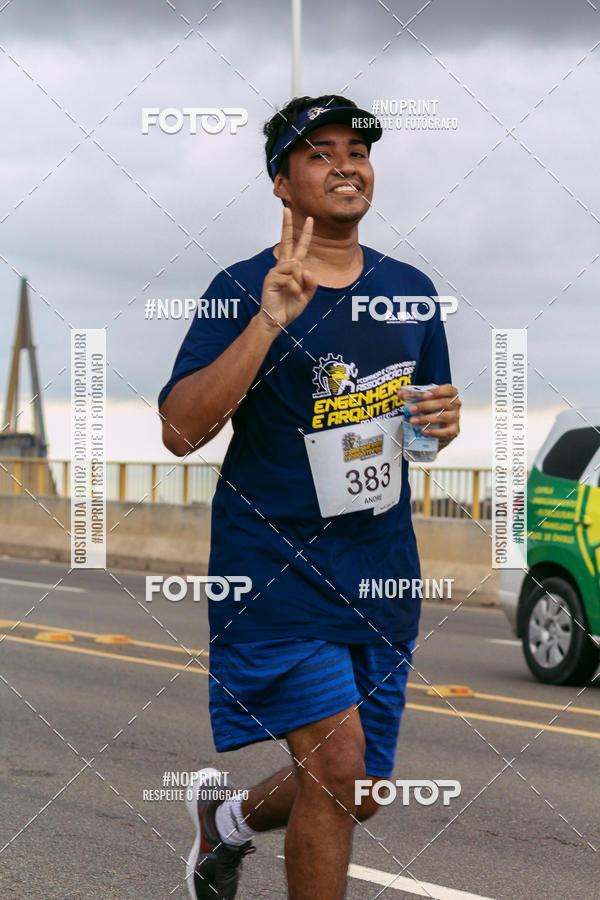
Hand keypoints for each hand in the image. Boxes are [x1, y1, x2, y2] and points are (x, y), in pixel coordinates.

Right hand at [259, 208, 317, 329]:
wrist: (276, 320)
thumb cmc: (289, 307)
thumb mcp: (307, 296)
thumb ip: (311, 284)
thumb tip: (307, 270)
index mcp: (292, 268)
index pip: (299, 247)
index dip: (305, 234)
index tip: (309, 220)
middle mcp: (283, 266)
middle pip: (285, 241)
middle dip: (287, 225)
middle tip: (286, 209)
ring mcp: (276, 271)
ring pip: (296, 267)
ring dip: (300, 283)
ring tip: (294, 294)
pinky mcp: (271, 278)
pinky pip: (291, 278)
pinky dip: (295, 289)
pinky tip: (291, 295)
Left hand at [399, 383, 460, 449]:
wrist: (439, 425)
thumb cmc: (432, 408)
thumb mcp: (424, 399)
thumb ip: (413, 394)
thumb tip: (400, 393)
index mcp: (450, 394)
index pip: (448, 390)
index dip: (437, 391)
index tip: (425, 394)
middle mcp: (455, 405)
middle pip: (443, 403)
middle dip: (425, 406)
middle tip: (411, 409)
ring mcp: (455, 418)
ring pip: (443, 417)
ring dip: (427, 419)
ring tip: (413, 421)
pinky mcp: (454, 430)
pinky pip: (446, 432)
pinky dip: (435, 432)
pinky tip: (424, 431)